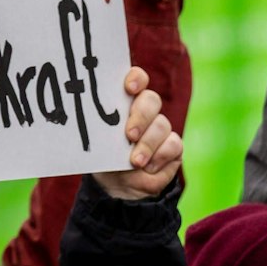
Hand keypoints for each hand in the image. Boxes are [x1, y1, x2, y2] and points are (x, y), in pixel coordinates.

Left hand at [94, 68, 180, 200]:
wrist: (119, 186)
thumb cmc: (105, 158)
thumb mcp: (97, 141)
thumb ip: (100, 127)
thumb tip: (92, 121)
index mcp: (124, 102)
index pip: (136, 79)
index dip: (136, 79)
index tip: (129, 88)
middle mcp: (145, 111)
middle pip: (151, 100)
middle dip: (141, 116)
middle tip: (129, 135)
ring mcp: (160, 128)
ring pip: (162, 124)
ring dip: (147, 145)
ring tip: (135, 162)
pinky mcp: (173, 146)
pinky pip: (173, 144)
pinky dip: (159, 157)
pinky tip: (147, 168)